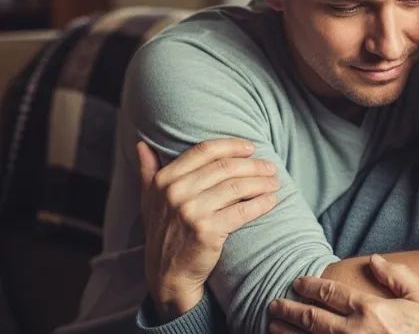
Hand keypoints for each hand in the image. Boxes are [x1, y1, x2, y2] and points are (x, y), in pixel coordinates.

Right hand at [138, 139, 279, 319]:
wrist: (168, 275)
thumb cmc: (163, 232)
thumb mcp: (148, 200)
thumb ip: (147, 171)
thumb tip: (141, 144)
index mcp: (164, 180)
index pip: (204, 151)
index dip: (232, 146)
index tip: (251, 147)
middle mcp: (175, 193)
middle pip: (225, 168)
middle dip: (253, 165)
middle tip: (270, 166)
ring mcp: (191, 212)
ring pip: (237, 187)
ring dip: (261, 182)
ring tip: (274, 182)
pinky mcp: (208, 231)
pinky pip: (242, 211)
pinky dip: (261, 204)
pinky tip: (272, 201)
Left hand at [268, 255, 418, 333]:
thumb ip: (398, 276)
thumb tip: (373, 260)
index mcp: (371, 310)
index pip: (331, 293)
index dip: (310, 286)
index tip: (298, 282)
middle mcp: (355, 332)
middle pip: (312, 318)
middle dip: (290, 309)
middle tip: (275, 304)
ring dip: (287, 332)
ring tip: (272, 324)